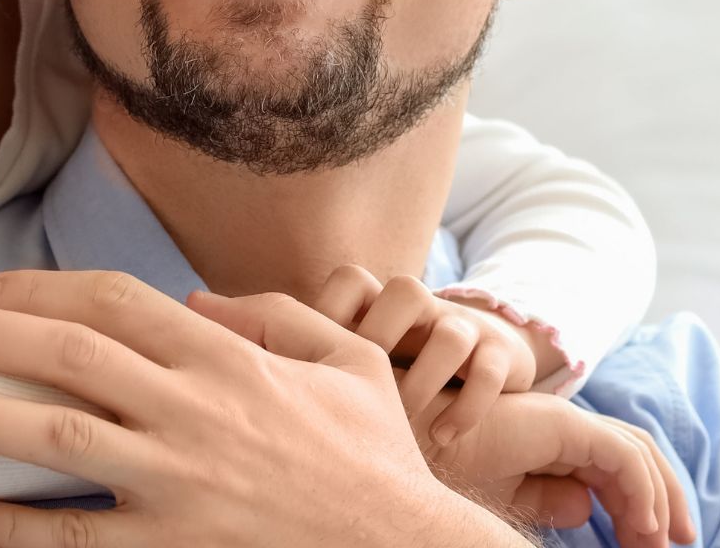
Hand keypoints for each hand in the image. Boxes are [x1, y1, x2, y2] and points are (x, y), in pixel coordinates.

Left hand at [0, 271, 529, 547]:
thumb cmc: (377, 460)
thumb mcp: (347, 361)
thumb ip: (274, 315)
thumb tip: (197, 299)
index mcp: (228, 359)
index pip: (115, 302)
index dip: (42, 289)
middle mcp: (193, 412)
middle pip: (67, 356)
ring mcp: (177, 485)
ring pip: (55, 438)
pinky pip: (73, 538)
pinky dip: (10, 525)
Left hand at [313, 265, 540, 446]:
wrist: (475, 371)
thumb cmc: (392, 372)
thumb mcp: (349, 361)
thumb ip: (295, 349)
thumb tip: (220, 339)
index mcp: (377, 304)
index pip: (351, 280)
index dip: (334, 315)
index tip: (316, 369)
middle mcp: (419, 308)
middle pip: (404, 290)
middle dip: (383, 344)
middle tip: (362, 397)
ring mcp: (462, 325)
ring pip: (450, 326)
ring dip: (425, 380)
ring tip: (406, 427)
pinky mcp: (499, 352)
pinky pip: (489, 366)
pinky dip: (468, 404)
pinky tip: (444, 439)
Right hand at [416, 388, 697, 547]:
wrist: (414, 444)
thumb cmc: (449, 466)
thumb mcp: (509, 496)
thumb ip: (548, 498)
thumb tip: (586, 509)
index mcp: (555, 441)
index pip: (616, 467)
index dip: (641, 503)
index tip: (649, 544)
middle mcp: (566, 426)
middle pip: (636, 455)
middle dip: (665, 498)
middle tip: (680, 542)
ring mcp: (565, 421)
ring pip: (636, 452)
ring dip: (658, 498)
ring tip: (660, 541)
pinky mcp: (561, 424)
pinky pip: (620, 455)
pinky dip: (640, 488)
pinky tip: (643, 523)